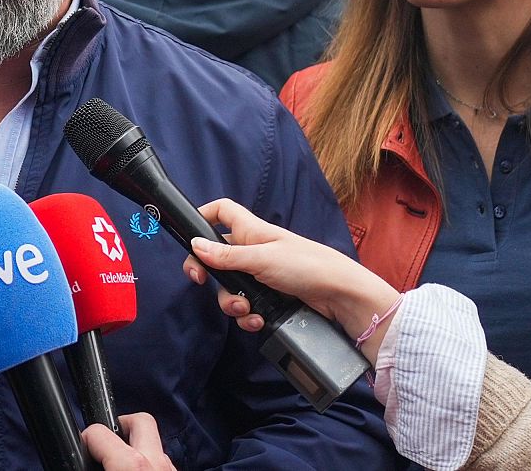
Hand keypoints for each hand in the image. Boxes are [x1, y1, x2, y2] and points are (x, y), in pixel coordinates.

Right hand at [82, 413, 177, 469]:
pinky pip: (162, 463)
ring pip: (155, 444)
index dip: (87, 437)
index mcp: (131, 466)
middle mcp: (156, 463)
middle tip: (106, 443)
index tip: (83, 445)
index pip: (100, 433)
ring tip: (119, 463)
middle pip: (141, 420)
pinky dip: (149, 464)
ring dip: (137, 448)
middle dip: (121, 425)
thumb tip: (77, 467)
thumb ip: (91, 466)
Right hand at [181, 199, 399, 357]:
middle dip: (209, 275)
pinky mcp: (269, 298)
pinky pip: (246, 306)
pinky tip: (257, 320)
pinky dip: (247, 315)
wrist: (340, 296)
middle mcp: (252, 251)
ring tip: (244, 309)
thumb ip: (226, 256)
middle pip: (216, 258)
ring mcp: (260, 275)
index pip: (221, 212)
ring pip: (229, 287)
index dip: (204, 216)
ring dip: (230, 302)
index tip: (190, 237)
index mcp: (250, 231)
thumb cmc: (306, 265)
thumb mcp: (261, 259)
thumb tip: (195, 246)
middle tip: (202, 283)